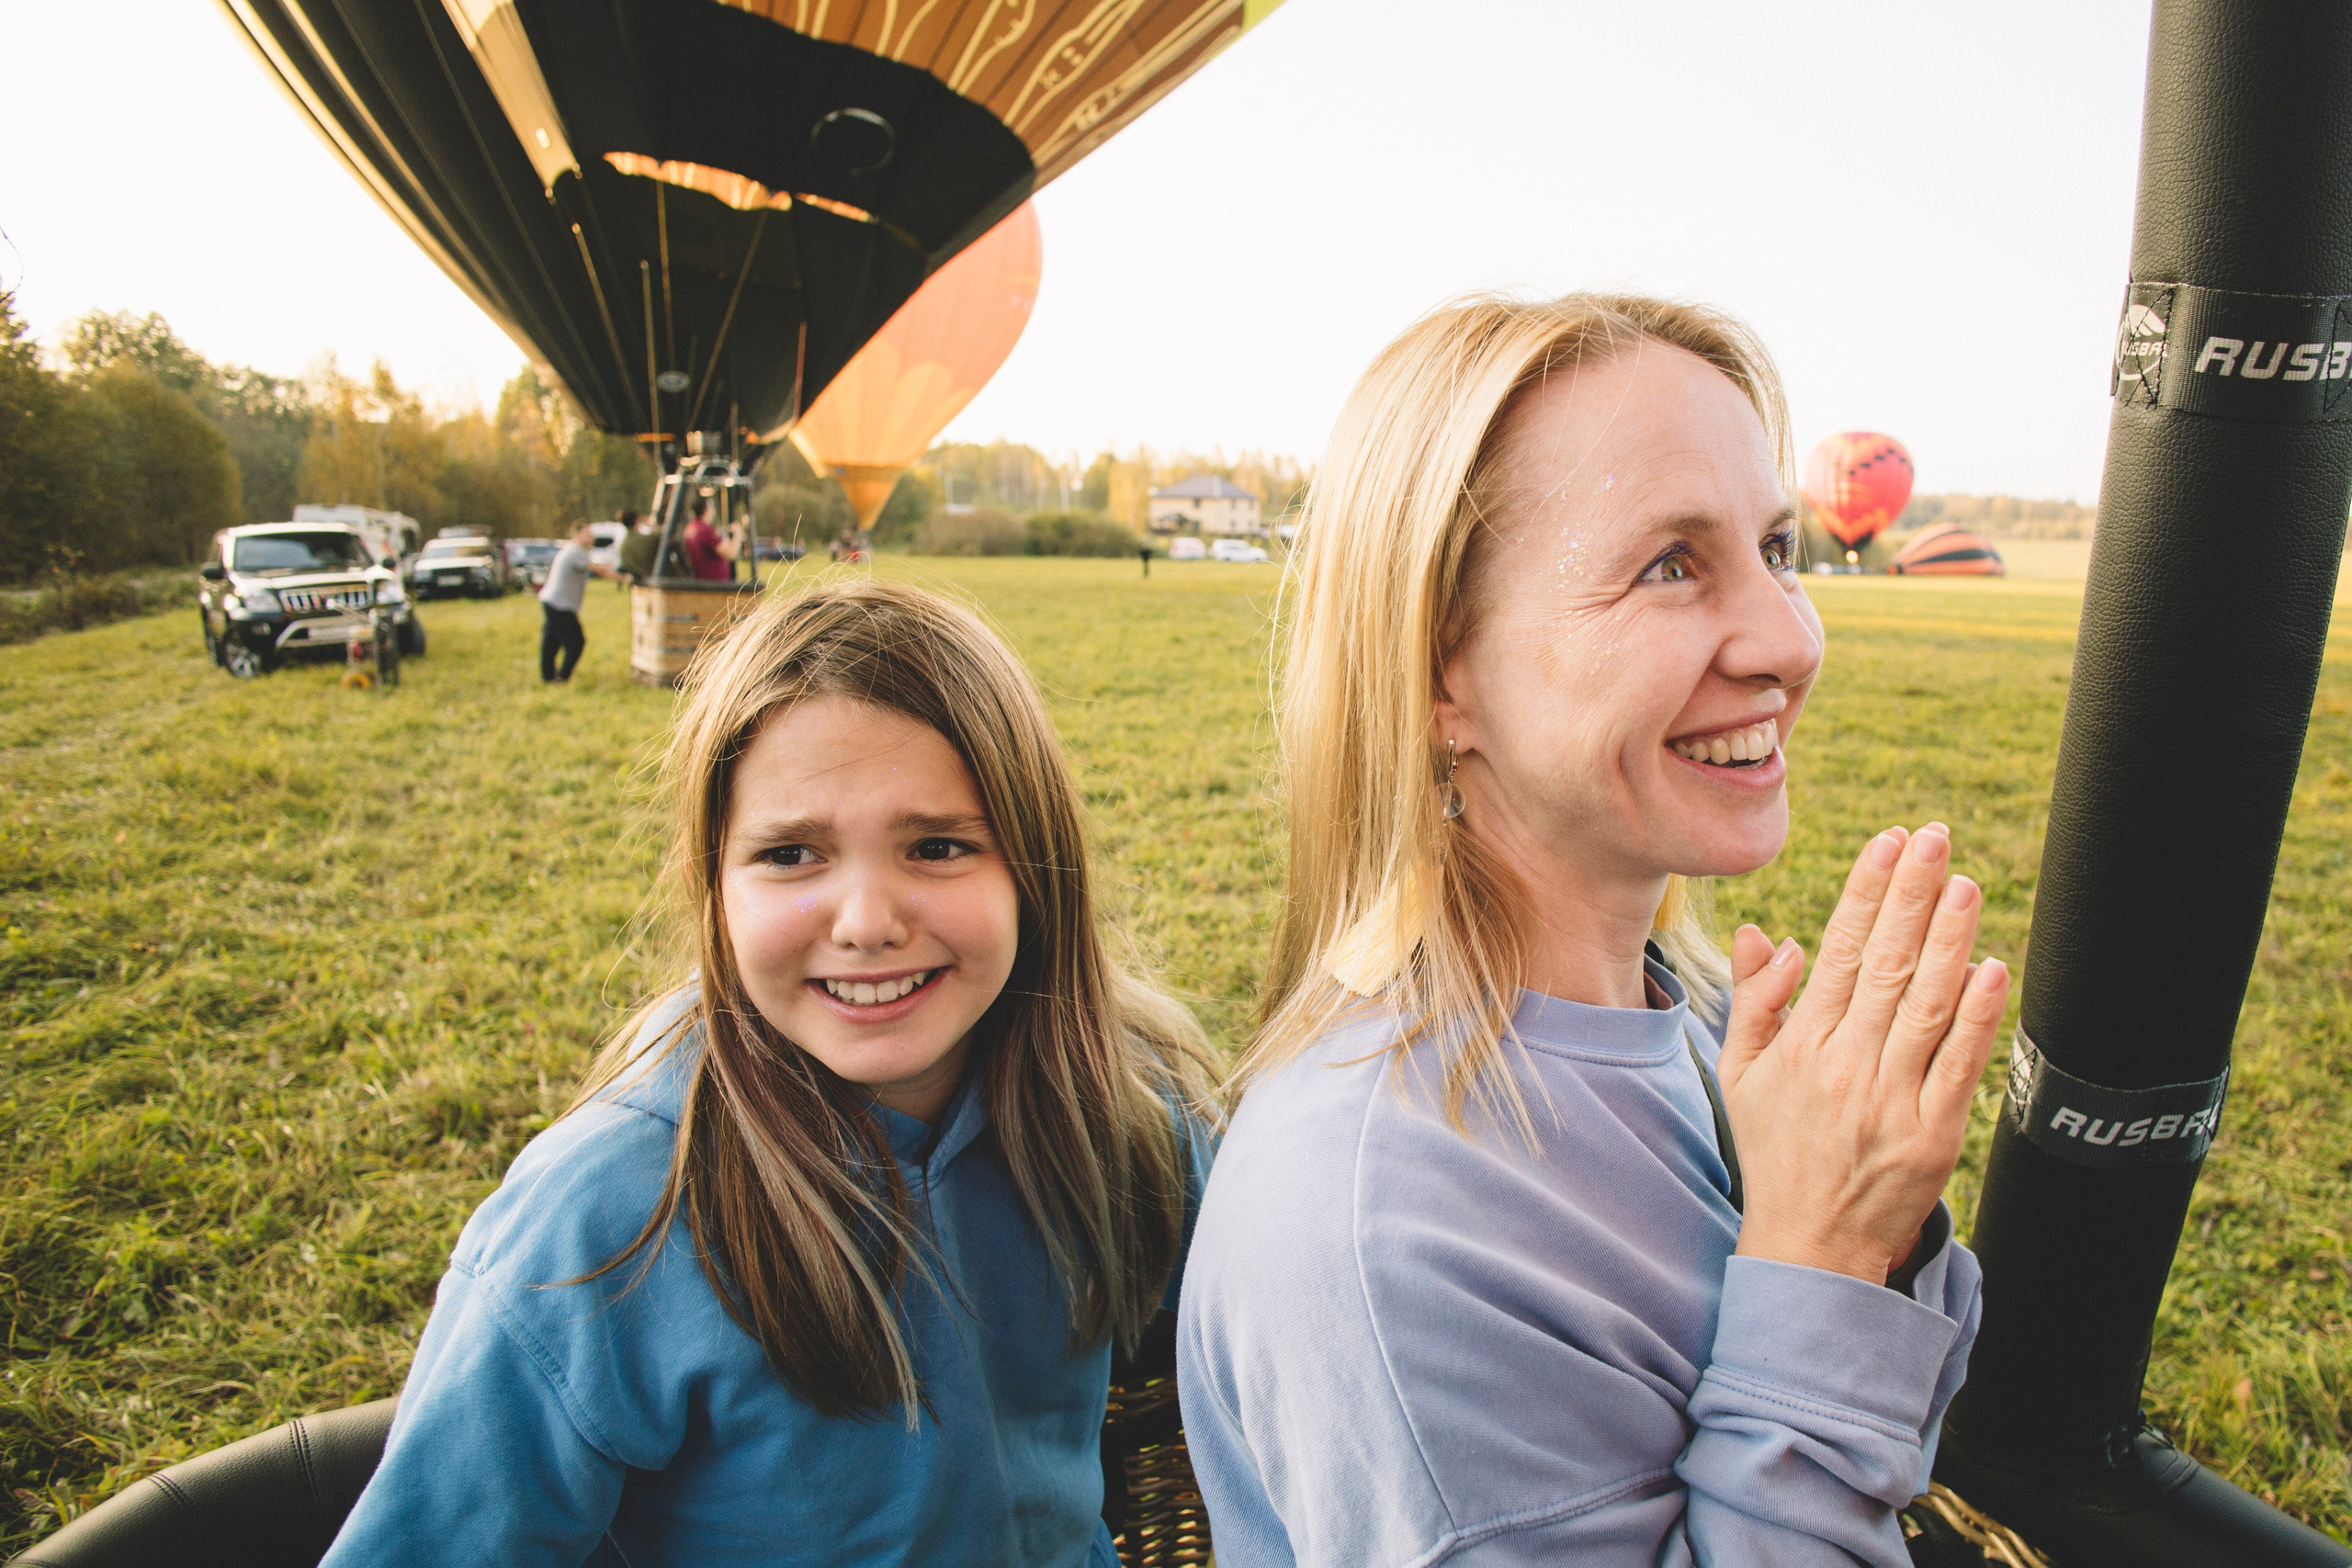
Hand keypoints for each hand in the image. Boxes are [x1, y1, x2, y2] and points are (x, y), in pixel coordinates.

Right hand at [1714, 823, 2008, 1283]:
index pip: (1839, 952)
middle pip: (1885, 965)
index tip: (1887, 845)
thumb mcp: (1742, 1075)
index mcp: (1800, 1047)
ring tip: (1964, 884)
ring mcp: (1891, 1101)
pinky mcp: (1933, 1137)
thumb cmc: (1775, 1152)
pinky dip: (1975, 1016)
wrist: (1809, 1247)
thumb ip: (1755, 1002)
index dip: (1865, 893)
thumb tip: (1770, 936)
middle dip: (1911, 895)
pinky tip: (1991, 969)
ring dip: (1948, 939)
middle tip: (1933, 837)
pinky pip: (1958, 1065)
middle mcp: (1845, 1067)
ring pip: (1925, 1005)